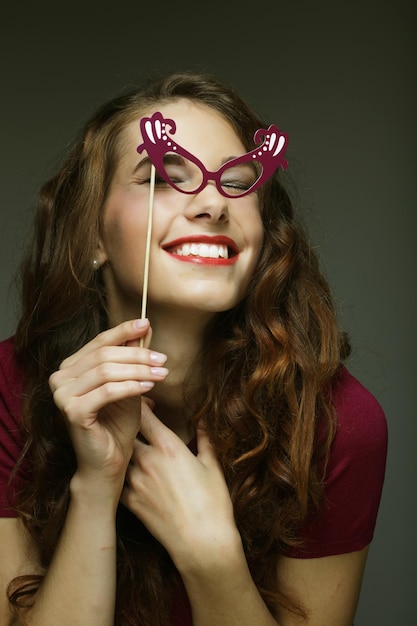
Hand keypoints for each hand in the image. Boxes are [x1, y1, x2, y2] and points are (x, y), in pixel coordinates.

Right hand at [49, 319, 168, 492]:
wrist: (108, 462)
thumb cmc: (117, 424)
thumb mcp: (129, 383)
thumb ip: (132, 358)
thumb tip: (145, 328)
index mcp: (71, 367)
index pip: (99, 341)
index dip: (123, 331)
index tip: (147, 324)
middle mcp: (60, 378)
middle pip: (104, 355)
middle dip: (138, 355)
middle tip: (163, 360)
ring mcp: (62, 395)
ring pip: (106, 371)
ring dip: (138, 370)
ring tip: (162, 374)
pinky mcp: (71, 411)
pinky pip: (107, 391)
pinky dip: (131, 386)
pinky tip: (149, 387)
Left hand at [120, 403, 240, 570]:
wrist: (201, 543)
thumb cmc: (213, 503)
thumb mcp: (211, 466)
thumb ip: (204, 440)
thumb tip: (203, 422)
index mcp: (169, 447)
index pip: (144, 415)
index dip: (140, 404)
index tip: (142, 400)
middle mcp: (147, 460)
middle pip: (126, 432)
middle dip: (127, 424)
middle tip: (131, 421)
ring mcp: (135, 481)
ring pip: (120, 455)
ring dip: (123, 449)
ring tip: (128, 446)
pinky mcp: (130, 502)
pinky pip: (118, 480)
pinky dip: (120, 473)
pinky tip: (127, 473)